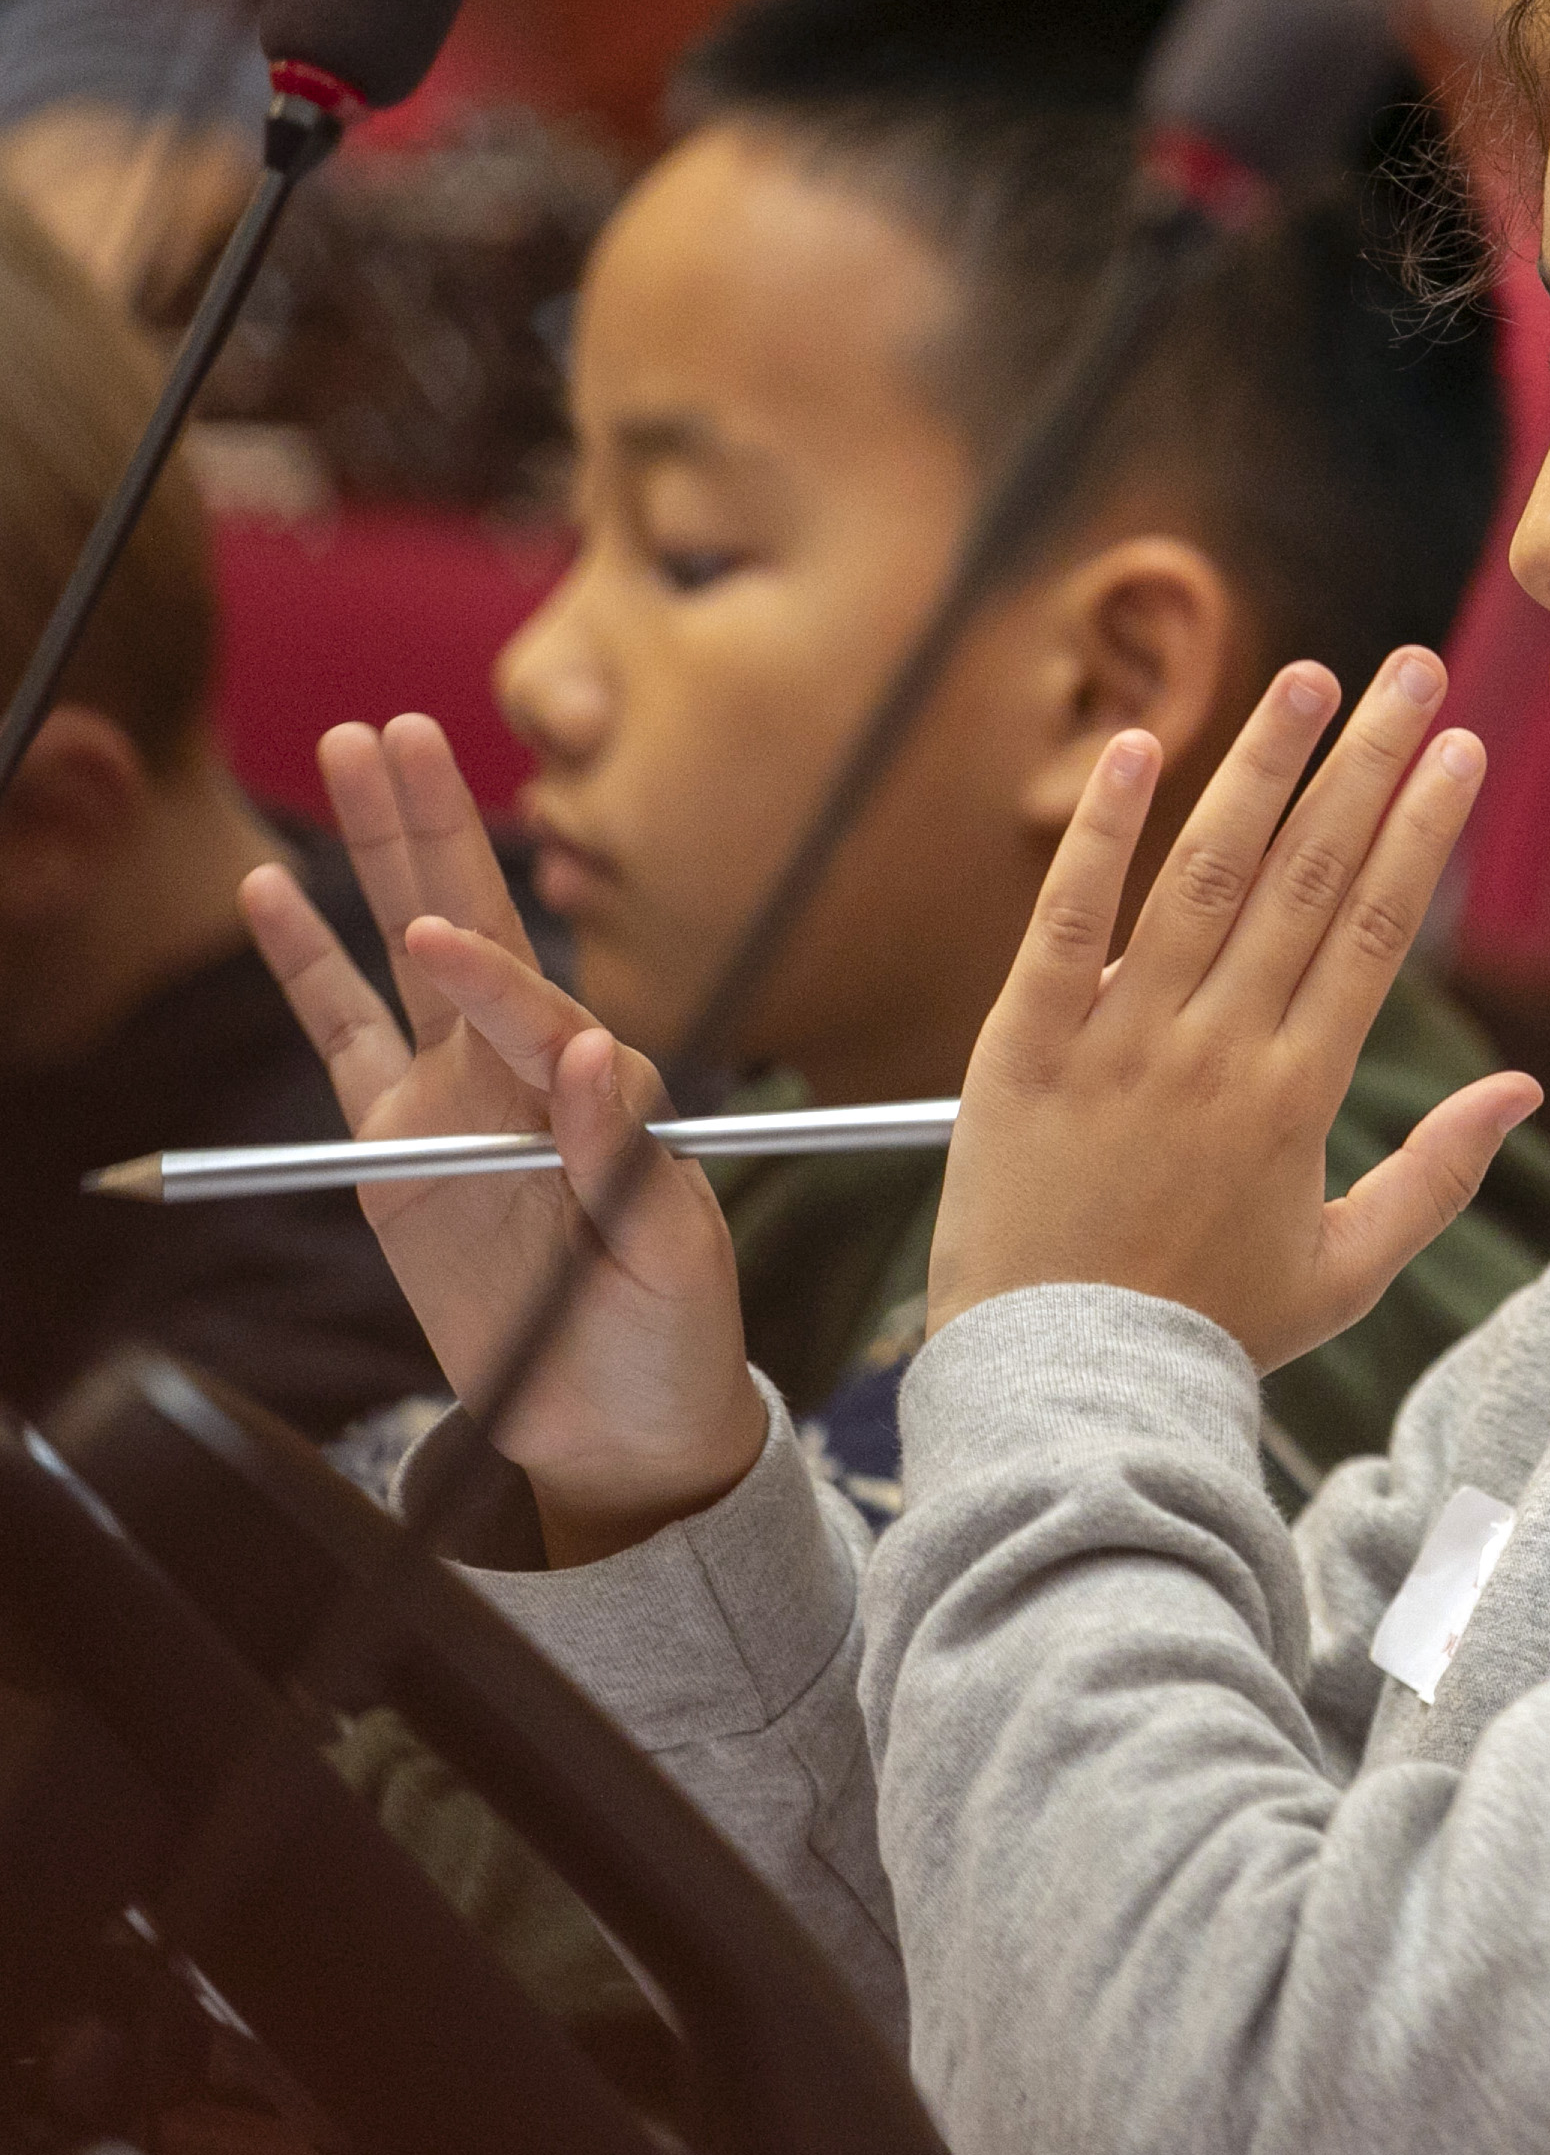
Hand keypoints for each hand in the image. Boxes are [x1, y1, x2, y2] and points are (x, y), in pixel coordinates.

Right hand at [241, 714, 762, 1564]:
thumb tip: (589, 1052)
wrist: (623, 1424)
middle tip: (402, 730)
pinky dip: (306, 967)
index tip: (445, 937)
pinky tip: (272, 890)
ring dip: (376, 856)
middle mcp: (527, 1077)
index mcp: (606, 1094)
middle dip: (438, 831)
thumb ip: (626, 1159)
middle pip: (478, 931)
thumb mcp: (672, 1257)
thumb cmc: (667, 1335)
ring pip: (401, 957)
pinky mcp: (395, 1148)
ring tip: (348, 747)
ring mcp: (455, 1102)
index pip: (541, 1012)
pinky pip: (340, 1039)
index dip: (496, 978)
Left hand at [928, 648, 1541, 1362]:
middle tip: (1412, 672)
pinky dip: (1096, 831)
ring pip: (1203, 876)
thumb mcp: (1346, 1273)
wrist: (1063, 1386)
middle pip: (1310, 878)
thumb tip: (1523, 1091)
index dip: (1421, 829)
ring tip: (1307, 679)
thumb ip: (1439, 1176)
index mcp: (1299, 1095)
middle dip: (1369, 763)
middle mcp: (1218, 1050)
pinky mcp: (1022, 1045)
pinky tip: (1131, 746)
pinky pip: (1065, 921)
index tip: (1460, 749)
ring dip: (1259, 766)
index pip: (1376, 929)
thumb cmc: (1204, 1330)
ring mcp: (1119, 1041)